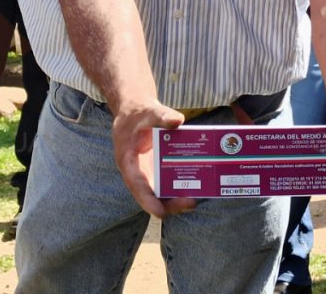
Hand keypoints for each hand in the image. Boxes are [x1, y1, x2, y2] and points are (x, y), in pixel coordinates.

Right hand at [111, 100, 195, 218]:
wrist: (134, 112)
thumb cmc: (137, 114)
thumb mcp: (147, 112)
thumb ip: (161, 115)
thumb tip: (178, 120)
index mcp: (129, 162)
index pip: (137, 186)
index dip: (148, 201)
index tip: (160, 213)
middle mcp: (139, 172)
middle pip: (152, 195)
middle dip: (170, 204)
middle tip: (190, 203)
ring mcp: (150, 173)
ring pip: (162, 192)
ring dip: (176, 199)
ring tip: (194, 200)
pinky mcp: (159, 169)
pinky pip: (169, 182)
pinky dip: (181, 185)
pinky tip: (197, 185)